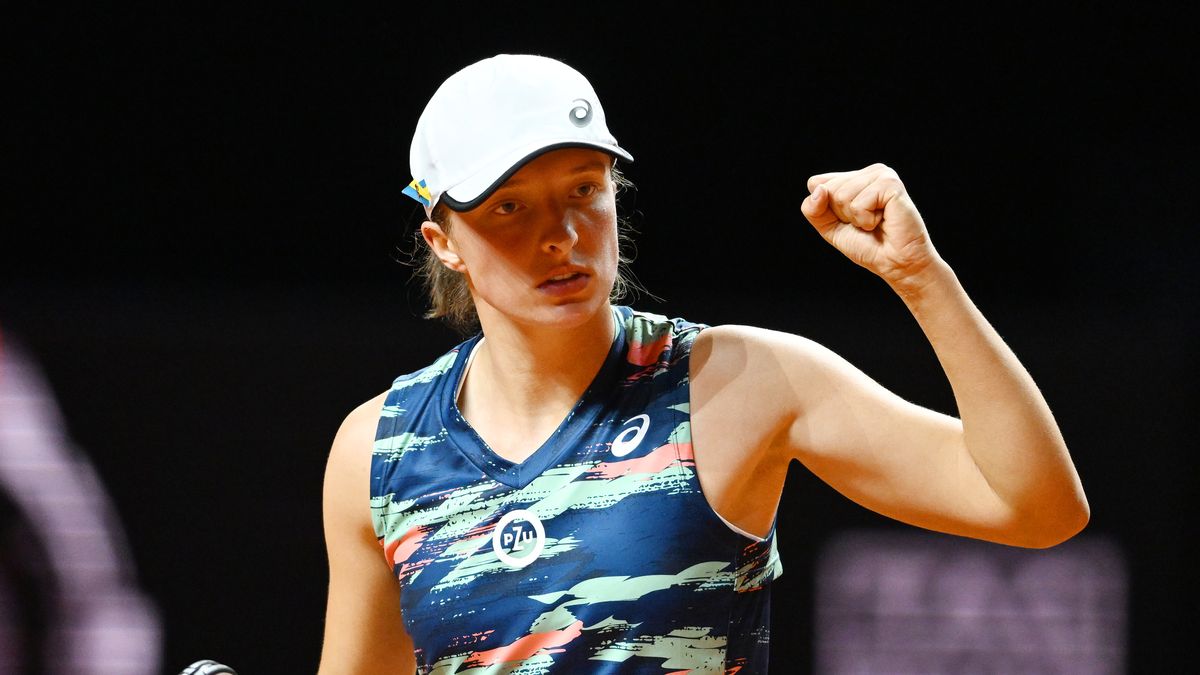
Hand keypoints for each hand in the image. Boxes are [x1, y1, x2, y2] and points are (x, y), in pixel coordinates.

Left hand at [800, 163, 940, 286]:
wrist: (896, 263)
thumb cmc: (868, 246)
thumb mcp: (830, 228)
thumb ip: (813, 209)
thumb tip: (819, 189)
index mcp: (853, 178)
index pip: (815, 183)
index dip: (824, 209)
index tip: (848, 220)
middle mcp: (868, 172)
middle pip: (827, 190)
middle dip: (842, 215)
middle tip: (865, 223)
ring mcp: (881, 175)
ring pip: (841, 196)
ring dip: (855, 218)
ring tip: (875, 222)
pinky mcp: (891, 183)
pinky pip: (859, 204)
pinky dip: (866, 220)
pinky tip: (883, 220)